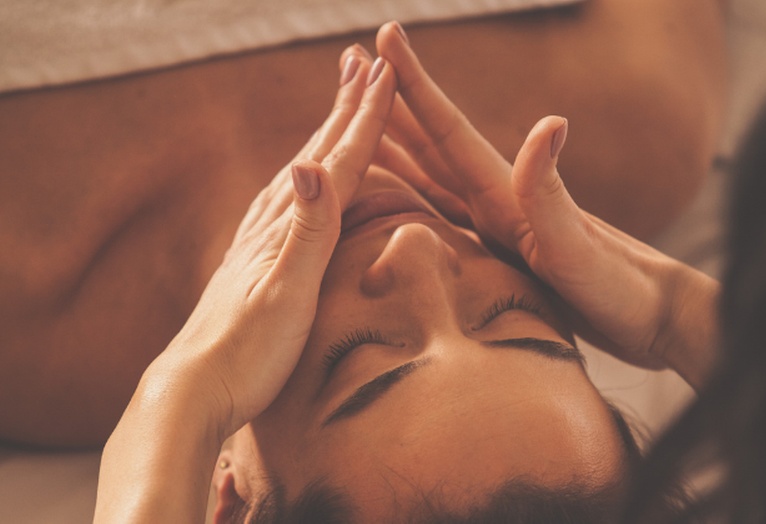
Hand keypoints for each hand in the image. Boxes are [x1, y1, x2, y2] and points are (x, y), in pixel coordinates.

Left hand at [96, 47, 397, 522]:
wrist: (193, 391)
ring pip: (300, 174)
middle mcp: (271, 226)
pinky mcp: (253, 264)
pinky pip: (284, 205)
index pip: (336, 162)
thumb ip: (305, 233)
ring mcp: (259, 243)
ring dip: (324, 136)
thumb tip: (310, 165)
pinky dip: (302, 179)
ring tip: (339, 108)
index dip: (363, 118)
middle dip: (345, 108)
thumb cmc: (246, 354)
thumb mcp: (285, 295)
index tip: (385, 72)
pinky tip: (296, 182)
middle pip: (317, 154)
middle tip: (364, 62)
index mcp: (288, 229)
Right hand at [373, 22, 718, 382]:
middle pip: (431, 141)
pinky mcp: (503, 252)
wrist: (653, 319)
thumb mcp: (578, 247)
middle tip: (350, 65)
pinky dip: (411, 197)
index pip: (448, 130)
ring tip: (358, 121)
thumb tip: (548, 121)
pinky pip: (441, 215)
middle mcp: (498, 201)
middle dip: (389, 102)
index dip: (413, 85)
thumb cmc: (620, 289)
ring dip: (396, 143)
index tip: (382, 37)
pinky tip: (398, 196)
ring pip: (431, 174)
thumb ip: (550, 193)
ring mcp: (500, 225)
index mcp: (506, 195)